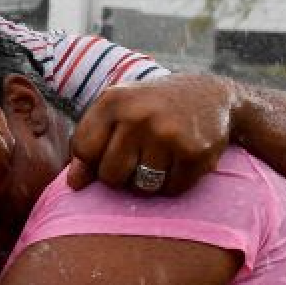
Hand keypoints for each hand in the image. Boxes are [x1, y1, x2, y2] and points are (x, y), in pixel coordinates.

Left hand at [65, 74, 235, 195]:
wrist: (211, 95)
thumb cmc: (152, 107)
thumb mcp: (117, 112)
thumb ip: (90, 143)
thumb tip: (73, 184)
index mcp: (113, 101)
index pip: (84, 150)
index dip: (93, 160)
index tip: (109, 151)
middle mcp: (139, 115)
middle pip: (110, 175)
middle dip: (120, 176)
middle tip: (137, 158)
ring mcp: (168, 134)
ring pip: (141, 187)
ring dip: (148, 182)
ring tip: (158, 159)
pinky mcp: (195, 152)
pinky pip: (171, 189)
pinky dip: (173, 184)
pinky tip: (178, 162)